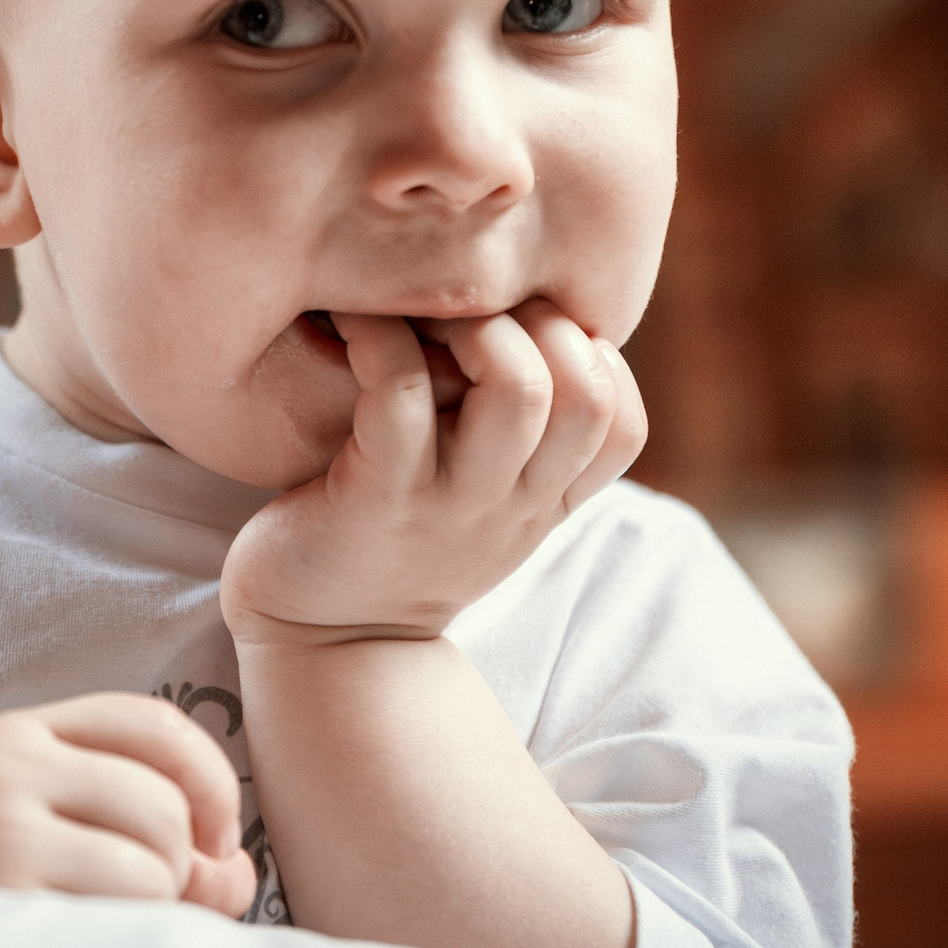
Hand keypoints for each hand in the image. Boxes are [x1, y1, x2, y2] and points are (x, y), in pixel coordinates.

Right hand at [0, 692, 256, 916]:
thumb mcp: (26, 834)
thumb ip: (133, 833)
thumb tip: (237, 874)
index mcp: (10, 738)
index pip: (151, 723)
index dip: (209, 781)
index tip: (216, 840)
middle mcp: (1, 767)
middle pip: (164, 804)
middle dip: (179, 871)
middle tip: (140, 911)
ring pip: (154, 865)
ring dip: (151, 916)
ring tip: (91, 935)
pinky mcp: (0, 900)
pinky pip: (123, 922)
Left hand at [220, 301, 645, 646]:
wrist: (324, 641)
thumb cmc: (396, 538)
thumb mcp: (482, 500)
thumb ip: (520, 439)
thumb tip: (533, 322)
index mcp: (545, 501)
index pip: (623, 424)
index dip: (593, 359)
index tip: (528, 336)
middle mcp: (513, 504)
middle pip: (587, 393)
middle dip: (539, 322)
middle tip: (470, 306)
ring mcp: (449, 503)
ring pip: (519, 387)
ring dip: (475, 324)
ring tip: (421, 312)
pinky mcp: (377, 496)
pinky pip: (401, 392)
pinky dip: (382, 338)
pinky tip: (353, 324)